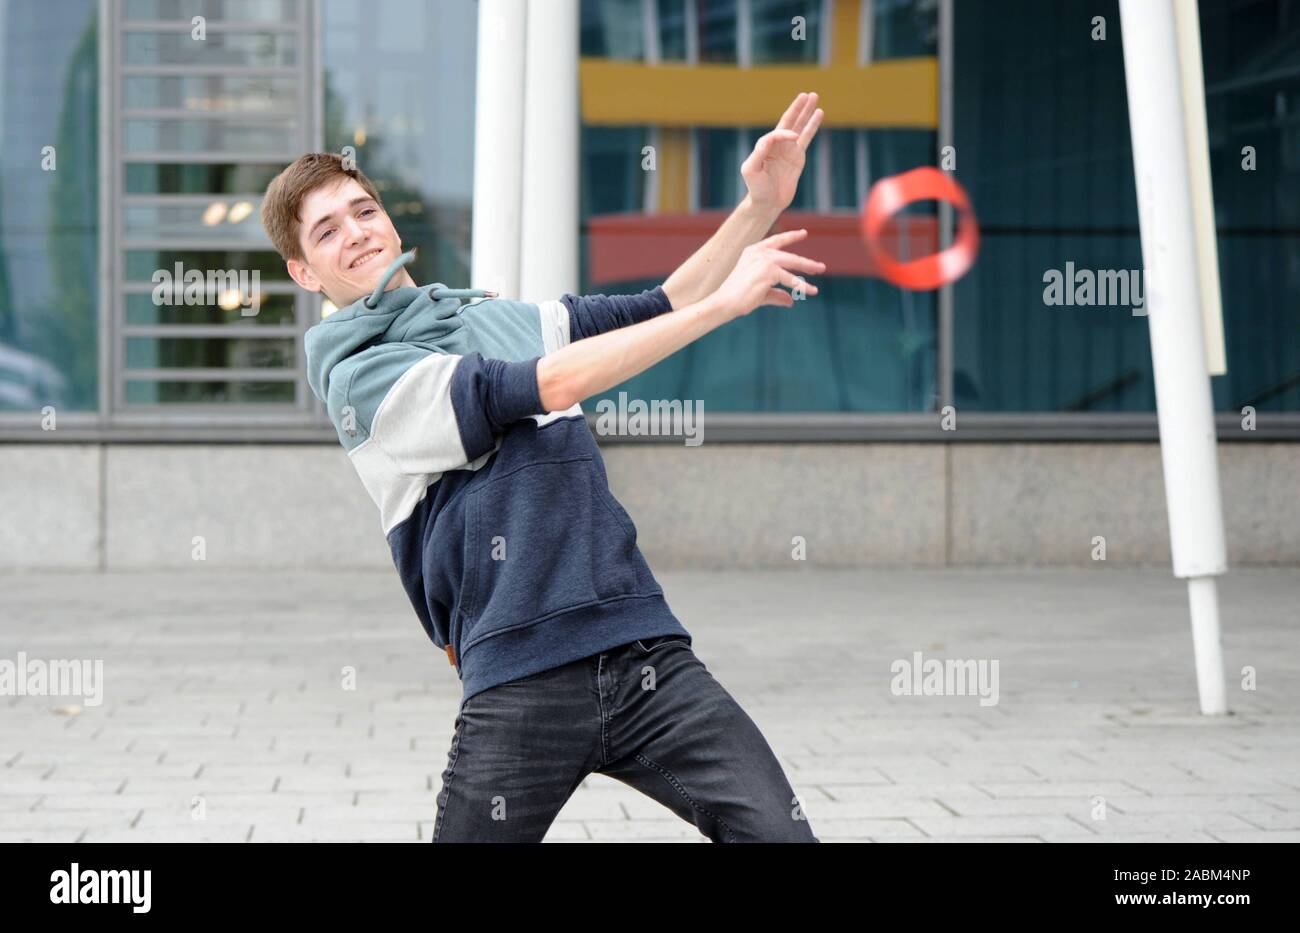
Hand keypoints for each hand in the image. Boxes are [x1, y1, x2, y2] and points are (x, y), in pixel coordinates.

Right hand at [712, 228, 824, 319]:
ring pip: (793, 263)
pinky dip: (803, 286)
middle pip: (788, 255)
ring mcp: (764, 260)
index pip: (775, 241)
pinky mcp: (769, 271)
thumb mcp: (761, 293)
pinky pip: (791, 280)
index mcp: (753, 252)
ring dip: (808, 268)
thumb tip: (791, 301)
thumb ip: (776, 294)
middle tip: (820, 267)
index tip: (803, 233)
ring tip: (820, 274)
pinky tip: (812, 291)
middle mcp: (758, 252)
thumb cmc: (738, 298)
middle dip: (805, 262)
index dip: (790, 237)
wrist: (724, 303)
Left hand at [741, 92, 824, 212]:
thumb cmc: (756, 189)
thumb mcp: (752, 170)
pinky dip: (812, 125)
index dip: (786, 132)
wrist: (767, 204)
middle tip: (807, 94)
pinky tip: (818, 114)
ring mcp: (788, 149)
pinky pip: (807, 138)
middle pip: (789, 121)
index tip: (794, 138)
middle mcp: (777, 144)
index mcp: (765, 146)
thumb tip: (770, 138)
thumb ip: (759, 153)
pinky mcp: (798, 157)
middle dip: (798, 107)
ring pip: (800, 126)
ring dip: (807, 112)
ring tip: (815, 96)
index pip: (778, 132)